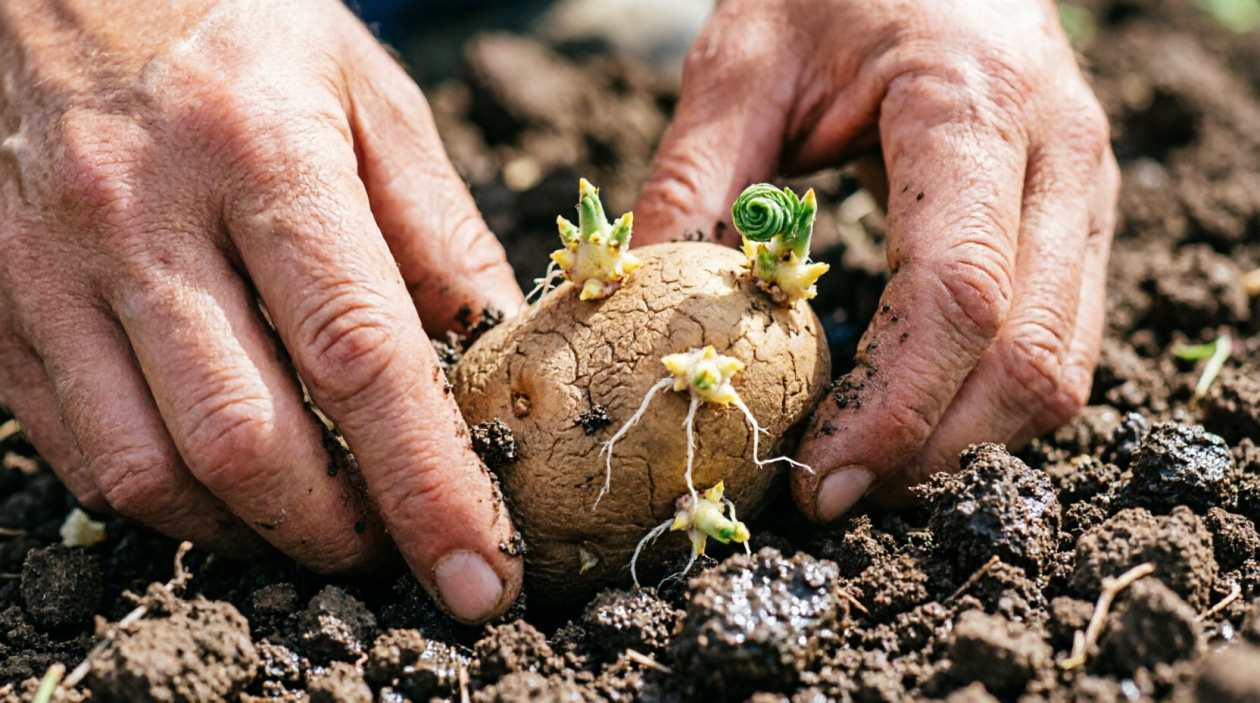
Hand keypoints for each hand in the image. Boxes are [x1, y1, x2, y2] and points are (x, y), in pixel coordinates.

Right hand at [0, 0, 522, 622]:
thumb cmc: (237, 28)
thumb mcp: (366, 97)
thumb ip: (438, 227)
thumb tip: (500, 352)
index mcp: (261, 155)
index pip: (358, 356)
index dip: (427, 484)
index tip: (480, 570)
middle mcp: (142, 219)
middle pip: (250, 441)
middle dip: (342, 531)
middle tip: (403, 548)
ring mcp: (52, 270)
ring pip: (154, 469)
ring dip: (254, 533)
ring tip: (323, 526)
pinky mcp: (0, 308)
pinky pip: (81, 451)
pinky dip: (168, 500)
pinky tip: (228, 485)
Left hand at [635, 0, 1117, 520]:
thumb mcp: (739, 62)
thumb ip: (693, 181)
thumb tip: (638, 314)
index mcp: (972, 105)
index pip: (957, 292)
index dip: (892, 404)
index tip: (816, 474)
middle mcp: (1060, 156)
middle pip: (1030, 356)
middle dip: (931, 449)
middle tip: (830, 493)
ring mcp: (1086, 192)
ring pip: (1061, 368)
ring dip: (964, 441)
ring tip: (862, 467)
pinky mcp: (1079, 221)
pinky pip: (1058, 344)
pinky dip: (986, 404)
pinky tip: (908, 417)